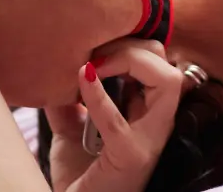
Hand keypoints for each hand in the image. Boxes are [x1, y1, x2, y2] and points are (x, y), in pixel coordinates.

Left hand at [45, 40, 189, 191]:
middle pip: (170, 67)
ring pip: (167, 83)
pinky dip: (100, 95)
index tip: (97, 49)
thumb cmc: (79, 175)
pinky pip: (119, 121)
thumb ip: (67, 99)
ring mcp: (147, 143)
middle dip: (136, 48)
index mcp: (148, 116)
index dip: (135, 47)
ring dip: (130, 61)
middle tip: (97, 55)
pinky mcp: (128, 158)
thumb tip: (52, 67)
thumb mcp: (70, 129)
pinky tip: (83, 79)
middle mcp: (156, 127)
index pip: (162, 66)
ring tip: (93, 65)